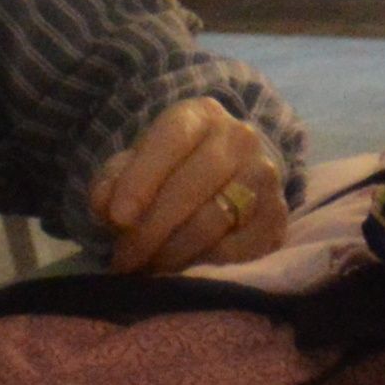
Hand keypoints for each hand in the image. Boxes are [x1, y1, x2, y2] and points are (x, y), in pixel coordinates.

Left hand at [93, 98, 287, 274]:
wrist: (223, 178)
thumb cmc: (165, 173)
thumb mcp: (132, 168)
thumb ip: (111, 182)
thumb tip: (107, 205)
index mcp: (200, 116)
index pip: (171, 140)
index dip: (141, 181)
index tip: (117, 219)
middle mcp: (241, 138)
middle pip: (191, 187)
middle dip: (150, 231)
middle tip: (124, 260)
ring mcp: (264, 174)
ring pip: (213, 221)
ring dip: (173, 253)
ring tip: (150, 266)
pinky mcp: (277, 214)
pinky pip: (238, 249)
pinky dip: (204, 265)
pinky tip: (183, 268)